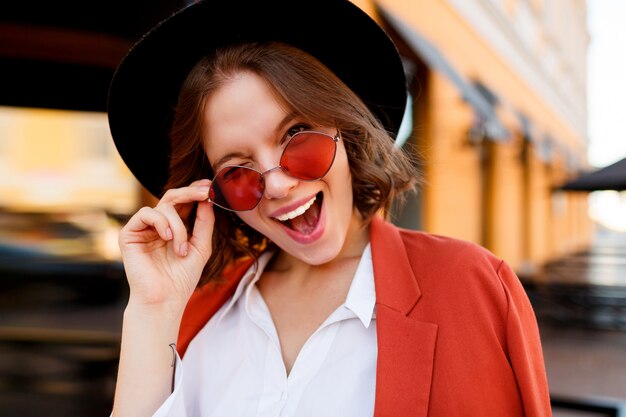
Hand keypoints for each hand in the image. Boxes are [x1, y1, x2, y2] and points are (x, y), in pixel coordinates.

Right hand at [118, 179, 214, 310]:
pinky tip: (167, 238)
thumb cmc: (183, 277)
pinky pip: (146, 214)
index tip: (209, 186)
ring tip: (181, 248)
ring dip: (178, 226)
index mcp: (174, 228)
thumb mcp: (201, 246)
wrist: (165, 299)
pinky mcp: (129, 234)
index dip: (195, 192)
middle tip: (204, 192)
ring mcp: (143, 229)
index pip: (184, 203)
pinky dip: (161, 222)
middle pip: (172, 197)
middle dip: (190, 193)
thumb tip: (207, 198)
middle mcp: (158, 226)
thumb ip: (204, 222)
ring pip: (163, 207)